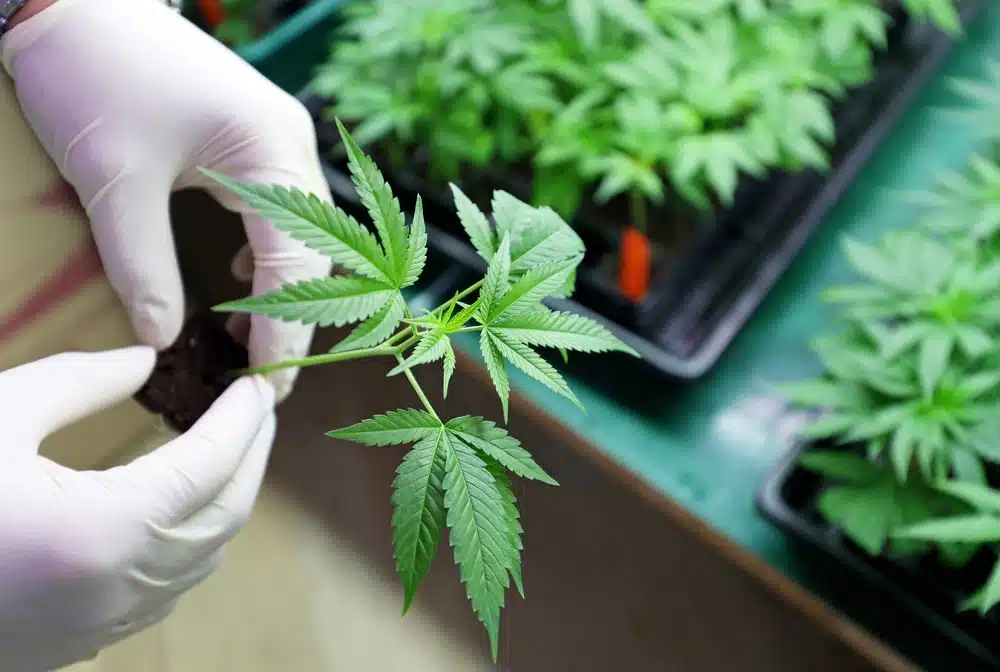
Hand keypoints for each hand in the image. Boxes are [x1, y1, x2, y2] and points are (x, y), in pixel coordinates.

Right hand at [0, 347, 275, 670]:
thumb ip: (79, 384)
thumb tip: (145, 361)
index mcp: (105, 530)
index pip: (210, 465)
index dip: (243, 420)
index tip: (260, 383)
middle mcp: (120, 587)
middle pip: (224, 515)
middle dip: (251, 457)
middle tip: (257, 409)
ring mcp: (104, 624)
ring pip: (204, 558)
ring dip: (227, 500)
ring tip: (230, 448)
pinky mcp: (83, 642)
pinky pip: (170, 588)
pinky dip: (194, 542)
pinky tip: (182, 508)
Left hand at [1, 0, 332, 400]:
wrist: (73, 2)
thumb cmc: (93, 76)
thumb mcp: (114, 182)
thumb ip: (142, 267)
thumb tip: (161, 341)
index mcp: (270, 151)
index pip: (297, 262)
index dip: (286, 330)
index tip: (268, 387)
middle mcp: (290, 144)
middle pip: (315, 250)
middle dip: (295, 316)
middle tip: (266, 379)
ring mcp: (277, 136)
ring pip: (304, 231)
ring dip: (285, 287)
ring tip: (256, 339)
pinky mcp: (256, 135)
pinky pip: (282, 207)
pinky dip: (269, 251)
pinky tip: (240, 274)